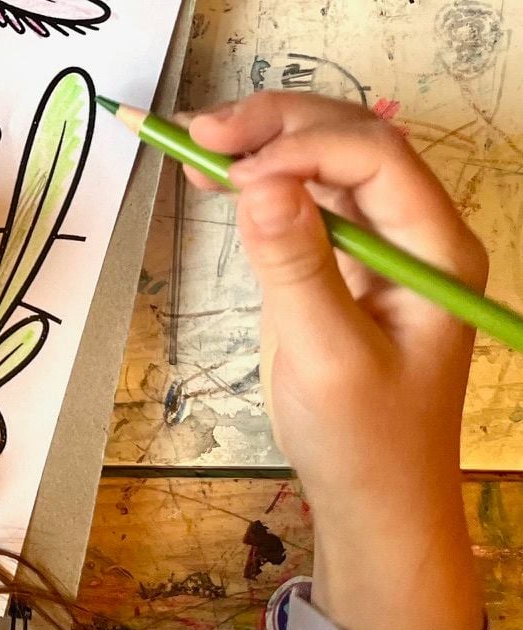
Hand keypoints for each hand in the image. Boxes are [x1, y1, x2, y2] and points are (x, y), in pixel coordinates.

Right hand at [188, 93, 489, 629]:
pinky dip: (259, 177)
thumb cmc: (363, 440)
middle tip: (198, 134)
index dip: (301, 147)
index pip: (375, 158)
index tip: (232, 173)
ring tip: (194, 145)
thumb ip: (294, 264)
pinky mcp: (346, 260)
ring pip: (325, 157)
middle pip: (352, 140)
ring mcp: (382, 244)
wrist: (376, 504)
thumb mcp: (325, 355)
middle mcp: (416, 233)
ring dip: (262, 141)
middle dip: (275, 125)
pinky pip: (307, 194)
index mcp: (435, 251)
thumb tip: (258, 183)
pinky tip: (216, 176)